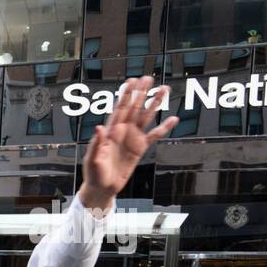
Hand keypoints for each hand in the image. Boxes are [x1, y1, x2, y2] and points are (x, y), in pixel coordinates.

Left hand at [79, 76, 179, 212]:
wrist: (102, 188)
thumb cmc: (94, 174)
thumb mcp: (92, 159)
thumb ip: (96, 144)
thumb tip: (99, 127)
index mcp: (109, 132)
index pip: (119, 109)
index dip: (125, 95)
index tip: (132, 81)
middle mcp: (122, 132)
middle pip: (134, 108)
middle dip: (141, 93)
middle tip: (149, 78)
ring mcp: (132, 139)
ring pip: (145, 117)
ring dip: (154, 104)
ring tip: (164, 89)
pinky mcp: (139, 149)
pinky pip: (154, 136)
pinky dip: (164, 128)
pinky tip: (173, 119)